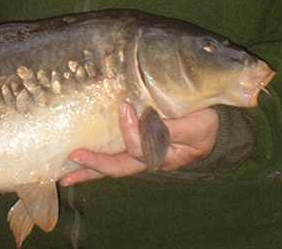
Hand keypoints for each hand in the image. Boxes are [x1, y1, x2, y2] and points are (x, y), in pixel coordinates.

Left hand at [59, 103, 218, 185]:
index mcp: (164, 155)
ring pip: (113, 164)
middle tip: (71, 157)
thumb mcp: (195, 125)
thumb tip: (145, 120)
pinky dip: (98, 157)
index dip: (130, 130)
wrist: (216, 125)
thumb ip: (172, 128)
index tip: (126, 107)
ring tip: (64, 173)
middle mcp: (150, 158)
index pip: (139, 149)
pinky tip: (80, 157)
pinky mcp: (139, 143)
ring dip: (89, 168)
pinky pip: (115, 153)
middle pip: (118, 167)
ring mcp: (143, 153)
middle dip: (94, 165)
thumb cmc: (206, 123)